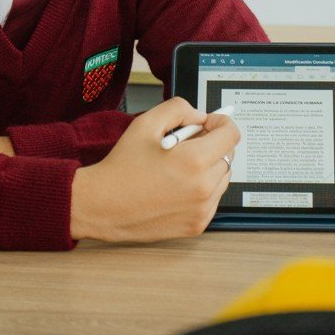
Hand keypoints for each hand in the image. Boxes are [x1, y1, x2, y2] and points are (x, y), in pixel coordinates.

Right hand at [69, 97, 237, 242]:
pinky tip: (178, 185)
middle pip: (228, 155)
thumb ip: (178, 109)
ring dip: (209, 167)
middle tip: (187, 143)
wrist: (104, 205)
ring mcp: (202, 210)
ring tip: (179, 166)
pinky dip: (203, 188)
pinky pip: (213, 199)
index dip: (220, 123)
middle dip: (212, 144)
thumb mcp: (146, 124)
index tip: (207, 124)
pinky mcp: (197, 225)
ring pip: (222, 178)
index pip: (231, 135)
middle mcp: (204, 188)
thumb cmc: (122, 167)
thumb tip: (200, 116)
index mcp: (194, 161)